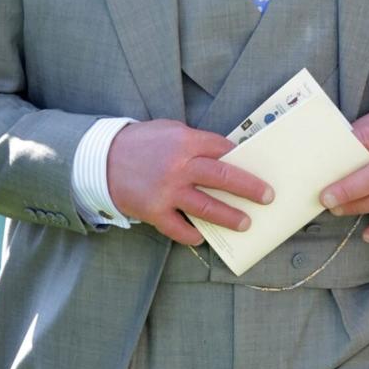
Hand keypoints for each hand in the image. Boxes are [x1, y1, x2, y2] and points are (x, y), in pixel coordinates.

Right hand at [106, 119, 274, 245]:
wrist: (102, 160)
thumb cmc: (140, 143)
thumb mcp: (169, 130)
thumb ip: (195, 142)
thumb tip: (225, 155)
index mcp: (185, 142)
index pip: (224, 150)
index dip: (243, 159)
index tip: (257, 168)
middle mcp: (179, 167)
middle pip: (224, 178)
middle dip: (250, 189)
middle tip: (267, 197)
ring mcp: (167, 191)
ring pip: (207, 207)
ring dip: (230, 217)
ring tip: (246, 223)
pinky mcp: (154, 211)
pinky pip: (179, 229)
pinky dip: (192, 235)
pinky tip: (203, 237)